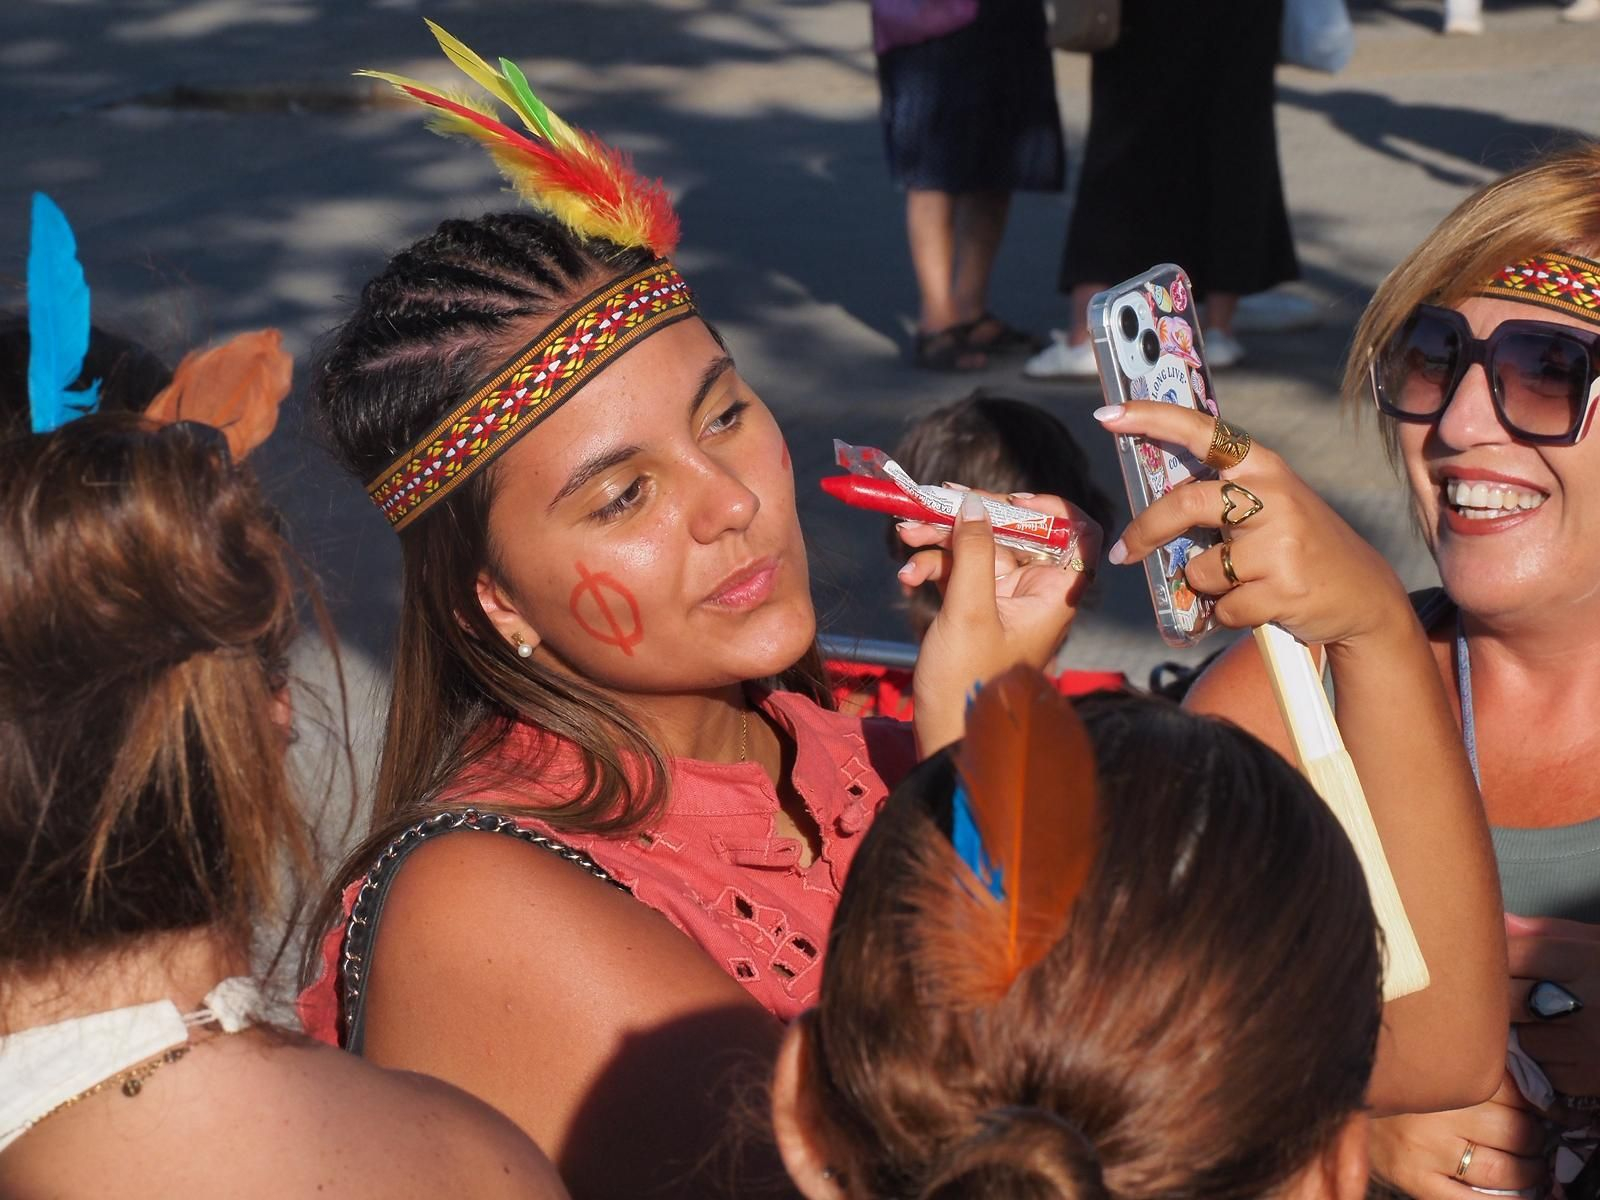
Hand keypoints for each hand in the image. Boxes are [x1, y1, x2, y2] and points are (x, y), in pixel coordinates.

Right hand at [902, 489, 1095, 753]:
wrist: (950, 739)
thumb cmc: (970, 685)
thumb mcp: (970, 612)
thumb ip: (974, 553)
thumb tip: (973, 503)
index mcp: (1056, 594)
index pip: (1079, 533)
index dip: (1053, 510)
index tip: (1014, 503)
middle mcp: (1036, 591)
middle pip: (1015, 531)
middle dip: (969, 517)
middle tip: (931, 505)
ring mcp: (1005, 599)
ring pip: (980, 546)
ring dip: (941, 538)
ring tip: (905, 536)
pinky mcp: (976, 608)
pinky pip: (959, 570)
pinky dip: (934, 566)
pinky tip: (908, 577)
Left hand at [1096, 402, 1409, 650]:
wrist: (1365, 595)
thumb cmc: (1299, 548)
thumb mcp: (1268, 506)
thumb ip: (1219, 498)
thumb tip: (1148, 504)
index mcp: (1262, 467)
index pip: (1202, 430)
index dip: (1151, 419)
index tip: (1107, 415)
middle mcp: (1272, 494)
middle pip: (1185, 504)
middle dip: (1146, 531)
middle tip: (1124, 552)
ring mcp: (1280, 541)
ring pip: (1200, 569)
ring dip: (1206, 586)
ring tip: (1244, 583)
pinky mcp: (1284, 587)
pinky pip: (1223, 608)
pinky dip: (1228, 615)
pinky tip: (1262, 606)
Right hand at [1370, 1075, 1547, 1198]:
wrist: (1336, 1101)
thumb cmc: (1389, 1081)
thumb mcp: (1426, 1063)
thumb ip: (1468, 1067)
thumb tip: (1527, 1091)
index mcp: (1438, 1074)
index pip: (1510, 1093)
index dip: (1531, 1105)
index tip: (1533, 1110)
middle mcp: (1431, 1111)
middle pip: (1513, 1132)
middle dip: (1532, 1138)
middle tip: (1531, 1138)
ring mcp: (1423, 1151)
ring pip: (1502, 1170)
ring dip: (1528, 1172)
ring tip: (1528, 1166)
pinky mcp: (1414, 1180)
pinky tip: (1513, 1194)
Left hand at [1510, 914, 1599, 1099]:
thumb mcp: (1598, 944)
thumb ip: (1549, 932)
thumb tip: (1503, 922)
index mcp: (1585, 961)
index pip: (1513, 955)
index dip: (1500, 959)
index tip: (1502, 963)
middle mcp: (1586, 1002)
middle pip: (1507, 998)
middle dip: (1503, 997)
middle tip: (1518, 996)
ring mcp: (1587, 1044)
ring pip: (1520, 1038)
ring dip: (1524, 1032)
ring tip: (1550, 1023)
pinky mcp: (1590, 1079)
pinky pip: (1543, 1070)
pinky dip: (1546, 1062)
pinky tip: (1568, 1049)